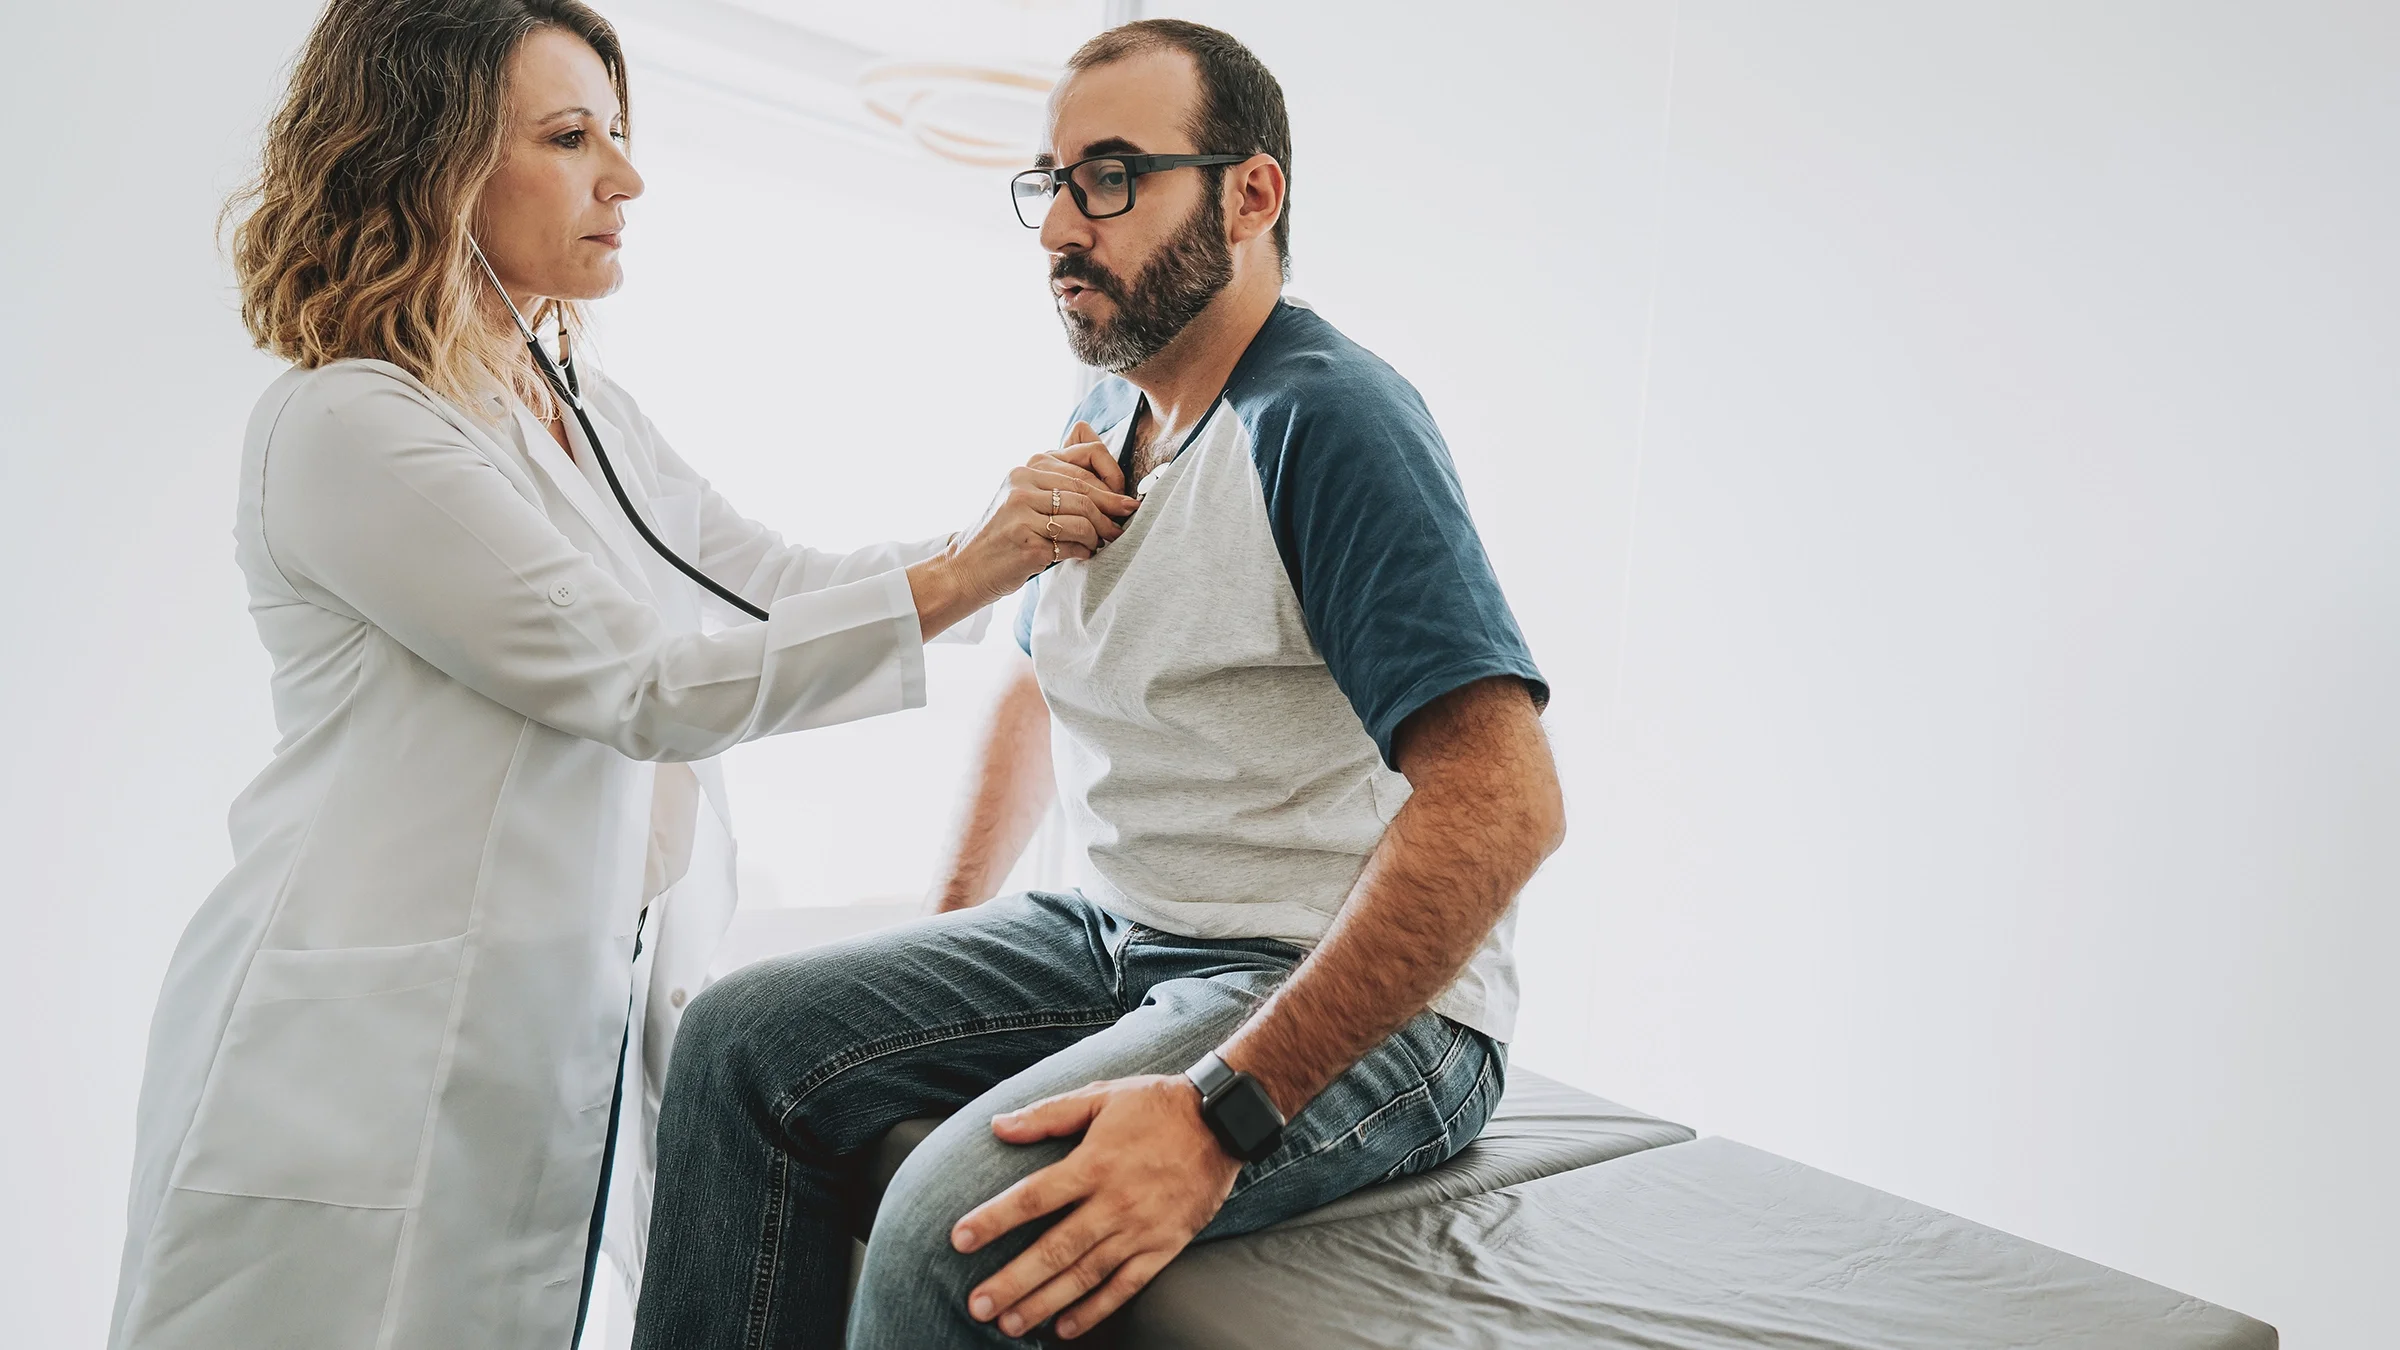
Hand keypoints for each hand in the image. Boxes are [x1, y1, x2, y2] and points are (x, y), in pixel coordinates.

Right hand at [907, 422, 1137, 636]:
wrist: (965, 569)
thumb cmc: (1002, 534)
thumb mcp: (1021, 494)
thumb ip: (1055, 474)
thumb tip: (1097, 450)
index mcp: (1026, 468)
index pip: (1085, 458)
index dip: (1113, 477)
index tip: (1124, 495)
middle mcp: (1022, 483)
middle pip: (1086, 490)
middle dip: (1112, 508)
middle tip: (1124, 522)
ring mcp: (1022, 513)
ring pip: (1084, 518)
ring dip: (1100, 534)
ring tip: (1102, 543)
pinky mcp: (1028, 543)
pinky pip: (1074, 544)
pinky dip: (1084, 551)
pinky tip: (1082, 554)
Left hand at [950, 1074, 1239, 1339]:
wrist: (1223, 1121)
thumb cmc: (1156, 1105)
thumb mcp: (1101, 1095)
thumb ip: (1048, 1114)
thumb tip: (997, 1126)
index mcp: (1094, 1163)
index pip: (1033, 1198)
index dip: (994, 1220)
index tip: (960, 1240)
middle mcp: (1114, 1202)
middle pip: (1054, 1248)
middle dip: (1012, 1281)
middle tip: (977, 1306)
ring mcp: (1140, 1229)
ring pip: (1085, 1275)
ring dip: (1044, 1303)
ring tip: (1010, 1324)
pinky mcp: (1164, 1247)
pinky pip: (1125, 1286)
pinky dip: (1095, 1310)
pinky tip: (1065, 1327)